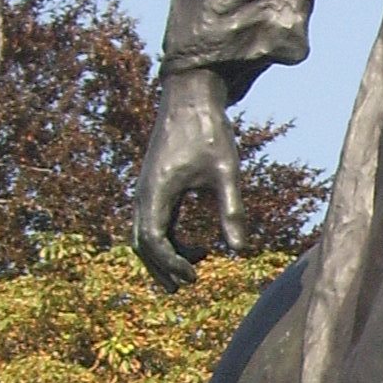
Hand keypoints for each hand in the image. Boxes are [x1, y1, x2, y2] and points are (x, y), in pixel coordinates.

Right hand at [133, 66, 245, 290]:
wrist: (191, 96)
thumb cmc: (209, 131)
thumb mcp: (225, 171)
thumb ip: (231, 210)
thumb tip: (240, 251)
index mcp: (155, 193)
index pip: (153, 241)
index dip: (171, 264)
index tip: (195, 277)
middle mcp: (143, 194)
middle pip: (141, 244)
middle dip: (162, 268)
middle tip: (187, 285)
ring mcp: (146, 189)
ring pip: (145, 234)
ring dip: (164, 256)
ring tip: (193, 271)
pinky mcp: (154, 185)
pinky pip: (153, 222)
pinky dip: (169, 240)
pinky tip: (196, 246)